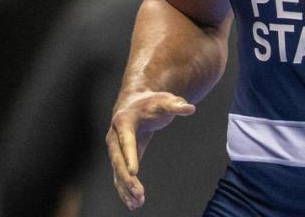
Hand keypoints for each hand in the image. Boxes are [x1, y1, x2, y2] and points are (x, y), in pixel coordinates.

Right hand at [106, 92, 195, 209]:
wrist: (136, 103)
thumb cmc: (152, 102)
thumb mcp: (165, 100)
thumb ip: (176, 105)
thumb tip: (190, 108)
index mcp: (123, 121)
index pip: (126, 141)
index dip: (129, 156)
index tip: (134, 172)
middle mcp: (114, 136)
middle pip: (118, 160)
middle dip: (126, 178)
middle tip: (138, 193)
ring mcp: (115, 149)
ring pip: (117, 171)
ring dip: (125, 188)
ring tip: (137, 204)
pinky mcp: (120, 158)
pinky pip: (119, 176)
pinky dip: (125, 189)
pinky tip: (134, 203)